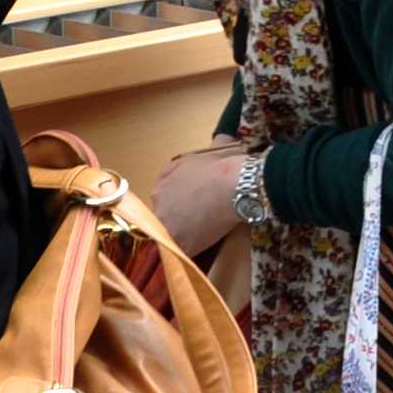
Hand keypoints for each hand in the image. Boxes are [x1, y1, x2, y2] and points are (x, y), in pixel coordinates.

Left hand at [150, 143, 249, 258]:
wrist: (235, 184)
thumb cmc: (225, 165)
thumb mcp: (213, 149)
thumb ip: (210, 147)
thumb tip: (224, 139)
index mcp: (163, 182)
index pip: (164, 197)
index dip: (179, 202)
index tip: (192, 205)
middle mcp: (158, 203)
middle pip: (163, 216)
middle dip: (177, 220)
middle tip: (198, 222)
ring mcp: (166, 225)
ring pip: (169, 236)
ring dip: (181, 238)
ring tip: (201, 239)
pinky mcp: (179, 243)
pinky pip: (179, 253)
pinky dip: (188, 254)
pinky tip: (201, 251)